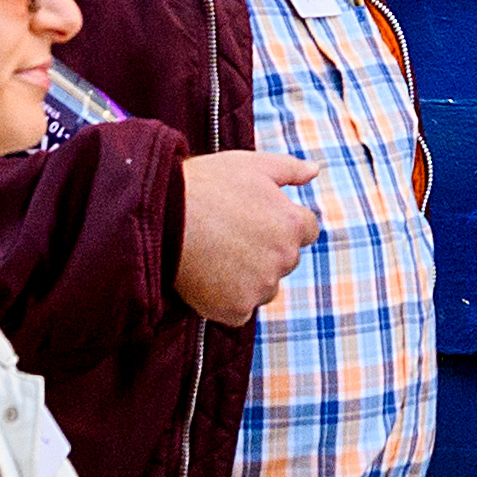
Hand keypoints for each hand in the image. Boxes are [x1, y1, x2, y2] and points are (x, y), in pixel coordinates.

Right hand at [176, 151, 322, 325]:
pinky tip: (206, 278)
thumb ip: (290, 169)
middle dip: (265, 250)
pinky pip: (240, 310)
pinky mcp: (235, 310)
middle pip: (285, 260)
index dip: (282, 223)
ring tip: (215, 256)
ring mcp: (260, 287)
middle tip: (229, 235)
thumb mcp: (252, 165)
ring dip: (249, 278)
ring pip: (264, 287)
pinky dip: (226, 300)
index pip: (306, 230)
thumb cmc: (206, 186)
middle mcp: (283, 258)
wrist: (161, 218)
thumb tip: (315, 170)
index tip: (256, 219)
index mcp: (292, 224)